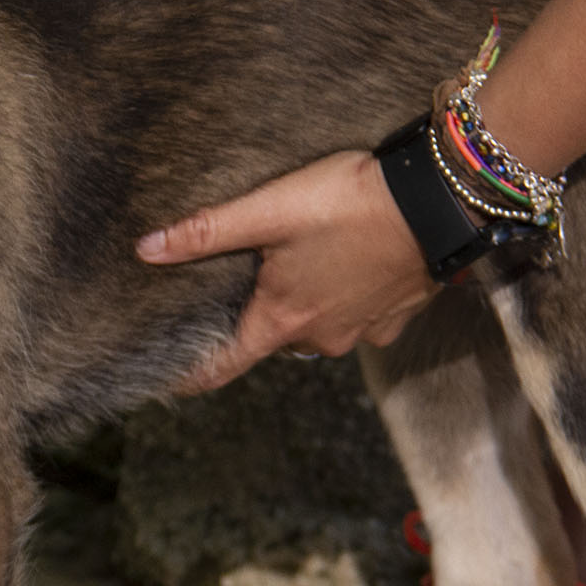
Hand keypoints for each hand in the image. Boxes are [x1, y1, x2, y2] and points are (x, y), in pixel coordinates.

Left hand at [136, 150, 436, 391]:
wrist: (438, 203)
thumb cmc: (349, 205)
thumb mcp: (269, 211)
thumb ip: (206, 233)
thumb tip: (147, 249)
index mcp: (283, 321)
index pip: (224, 365)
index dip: (192, 374)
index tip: (169, 381)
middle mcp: (322, 339)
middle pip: (271, 339)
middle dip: (254, 318)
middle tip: (239, 287)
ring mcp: (362, 331)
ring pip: (316, 327)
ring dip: (303, 304)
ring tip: (295, 267)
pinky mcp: (396, 316)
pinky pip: (356, 316)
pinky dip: (345, 296)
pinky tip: (345, 264)